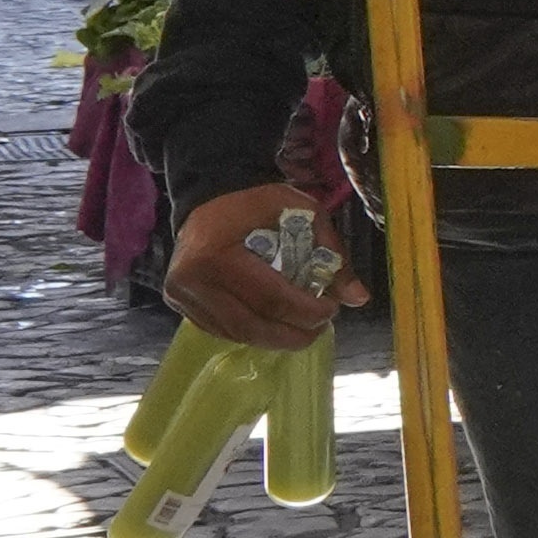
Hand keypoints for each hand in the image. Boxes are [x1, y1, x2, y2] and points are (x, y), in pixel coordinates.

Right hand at [168, 183, 357, 347]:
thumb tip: (359, 298)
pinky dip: (254, 333)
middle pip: (252, 325)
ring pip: (237, 334)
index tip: (333, 309)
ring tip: (302, 329)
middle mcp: (191, 280)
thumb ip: (332, 254)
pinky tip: (274, 325)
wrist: (210, 198)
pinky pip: (222, 330)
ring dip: (275, 338)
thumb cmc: (257, 205)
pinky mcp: (179, 304)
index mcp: (217, 255)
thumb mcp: (303, 214)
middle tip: (320, 328)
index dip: (307, 312)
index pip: (270, 299)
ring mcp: (181, 295)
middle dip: (294, 334)